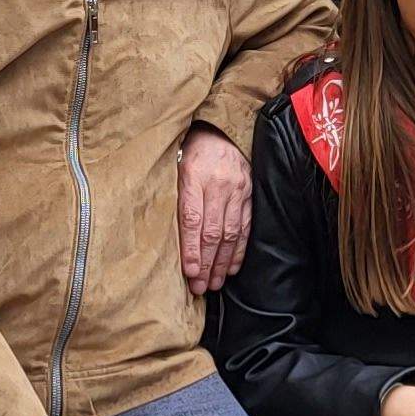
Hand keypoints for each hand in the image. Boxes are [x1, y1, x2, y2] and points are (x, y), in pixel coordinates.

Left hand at [178, 126, 248, 292]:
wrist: (220, 127)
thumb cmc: (190, 150)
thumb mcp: (174, 166)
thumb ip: (173, 198)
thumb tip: (165, 237)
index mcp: (194, 176)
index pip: (192, 219)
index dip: (191, 249)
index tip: (189, 272)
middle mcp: (219, 184)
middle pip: (212, 231)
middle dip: (206, 263)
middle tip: (200, 287)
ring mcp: (238, 189)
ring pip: (230, 233)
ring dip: (222, 262)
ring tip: (213, 283)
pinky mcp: (250, 192)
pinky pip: (245, 226)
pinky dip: (238, 250)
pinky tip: (230, 267)